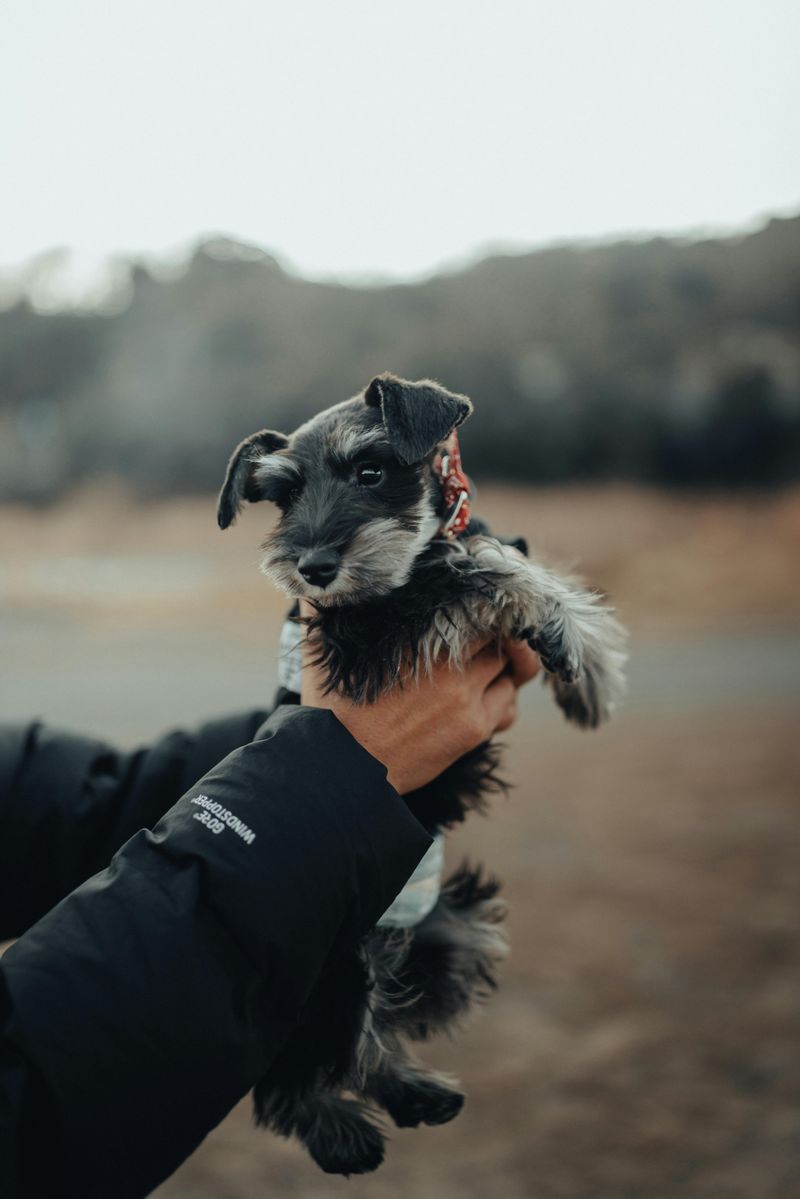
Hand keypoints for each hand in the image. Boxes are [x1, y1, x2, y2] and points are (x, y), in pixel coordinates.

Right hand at [299, 603, 539, 793]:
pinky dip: (504, 698)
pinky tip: (485, 697)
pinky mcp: (473, 729)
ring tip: (492, 664)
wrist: (341, 768)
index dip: (485, 600)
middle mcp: (451, 663)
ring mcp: (467, 697)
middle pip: (501, 633)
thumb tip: (316, 577)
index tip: (482, 602)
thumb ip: (325, 606)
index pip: (478, 603)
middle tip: (491, 631)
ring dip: (507, 664)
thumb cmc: (332, 708)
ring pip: (513, 668)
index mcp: (419, 635)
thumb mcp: (324, 648)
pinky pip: (508, 705)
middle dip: (500, 630)